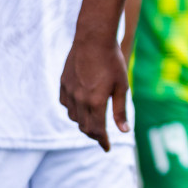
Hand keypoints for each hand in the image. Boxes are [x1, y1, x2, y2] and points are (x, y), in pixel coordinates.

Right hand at [59, 34, 127, 151]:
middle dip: (94, 135)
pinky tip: (80, 107)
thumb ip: (120, 110)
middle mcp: (80, 100)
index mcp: (96, 102)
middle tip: (102, 137)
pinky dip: (73, 110)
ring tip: (93, 122)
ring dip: (83, 123)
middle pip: (85, 127)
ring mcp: (69, 92)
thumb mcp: (122, 86)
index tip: (107, 148)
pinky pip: (66, 105)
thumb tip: (124, 131)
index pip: (97, 130)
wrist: (93, 39)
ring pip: (74, 117)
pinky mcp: (63, 84)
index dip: (102, 141)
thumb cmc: (112, 61)